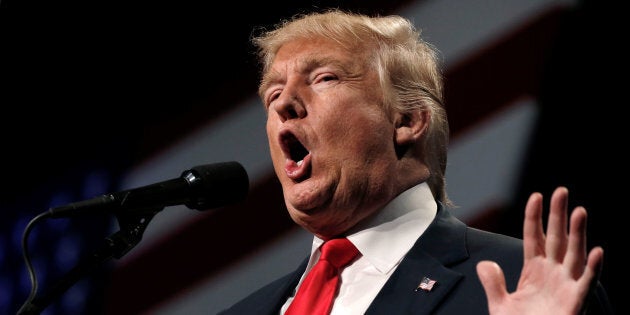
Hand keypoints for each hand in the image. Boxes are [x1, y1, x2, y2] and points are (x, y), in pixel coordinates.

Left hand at [476, 186, 603, 314]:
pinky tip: (597, 252)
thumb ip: (493, 284)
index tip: (537, 195)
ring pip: (574, 255)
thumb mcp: (500, 305)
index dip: (535, 217)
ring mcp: (565, 287)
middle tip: (561, 190)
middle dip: (559, 215)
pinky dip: (592, 269)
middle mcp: (553, 274)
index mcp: (534, 270)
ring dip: (578, 234)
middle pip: (556, 239)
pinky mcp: (575, 303)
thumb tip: (485, 264)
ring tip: (579, 211)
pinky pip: (586, 284)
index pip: (535, 237)